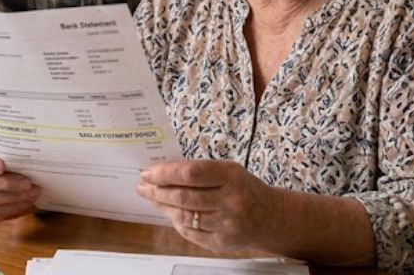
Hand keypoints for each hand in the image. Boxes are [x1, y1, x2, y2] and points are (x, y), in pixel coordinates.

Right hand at [0, 140, 39, 220]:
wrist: (4, 165)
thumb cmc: (4, 153)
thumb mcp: (4, 144)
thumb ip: (9, 145)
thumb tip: (27, 146)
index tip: (2, 166)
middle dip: (6, 183)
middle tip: (27, 182)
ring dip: (14, 197)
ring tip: (33, 192)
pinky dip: (13, 208)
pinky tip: (27, 201)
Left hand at [136, 159, 274, 251]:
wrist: (270, 217)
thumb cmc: (244, 189)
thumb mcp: (228, 170)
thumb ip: (198, 170)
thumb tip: (162, 170)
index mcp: (231, 177)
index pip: (191, 173)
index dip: (165, 173)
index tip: (148, 172)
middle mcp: (230, 201)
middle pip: (183, 197)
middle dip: (157, 191)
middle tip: (143, 186)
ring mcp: (226, 224)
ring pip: (184, 216)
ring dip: (162, 206)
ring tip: (153, 198)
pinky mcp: (222, 242)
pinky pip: (190, 232)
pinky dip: (176, 222)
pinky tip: (170, 213)